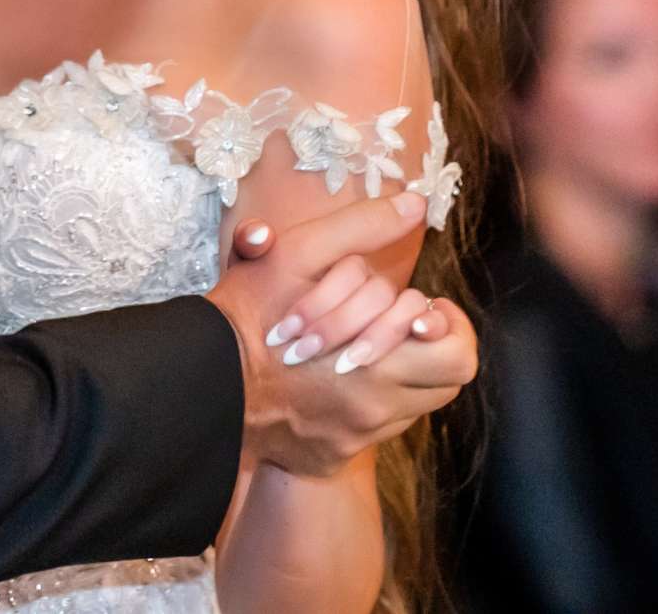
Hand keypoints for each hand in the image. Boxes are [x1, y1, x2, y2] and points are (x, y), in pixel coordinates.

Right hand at [207, 193, 476, 476]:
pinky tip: (343, 370)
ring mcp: (356, 435)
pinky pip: (379, 427)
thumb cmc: (248, 314)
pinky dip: (373, 398)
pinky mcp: (334, 453)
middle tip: (407, 321)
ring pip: (417, 404)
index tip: (423, 305)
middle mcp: (375, 409)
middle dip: (433, 346)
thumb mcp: (299, 253)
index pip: (456, 353)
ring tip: (374, 343)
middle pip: (446, 383)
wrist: (202, 384)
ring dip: (407, 370)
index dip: (448, 323)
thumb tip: (415, 203)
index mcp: (377, 365)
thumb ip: (362, 226)